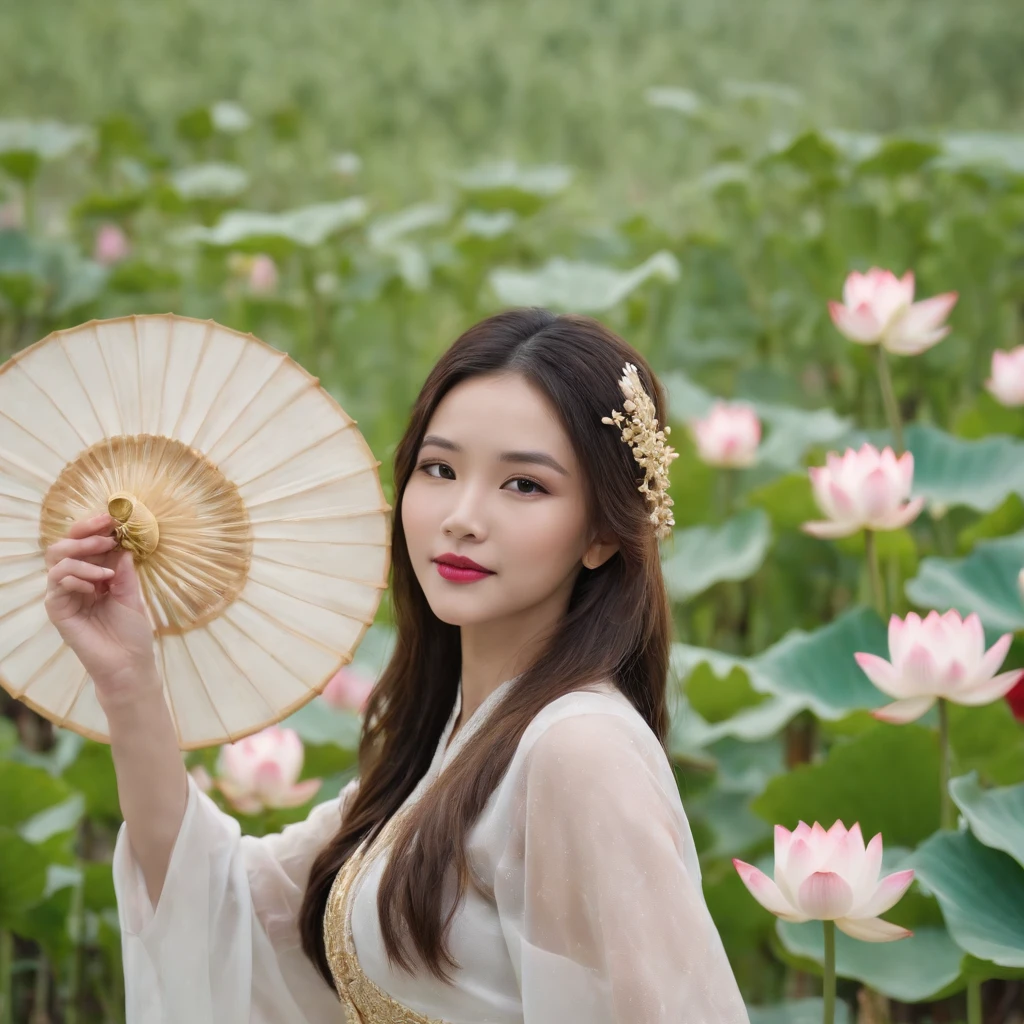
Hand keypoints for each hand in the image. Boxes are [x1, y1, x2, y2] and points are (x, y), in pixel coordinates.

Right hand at [44, 512, 159, 705]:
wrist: (129, 664)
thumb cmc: (132, 632)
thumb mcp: (132, 593)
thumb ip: (123, 569)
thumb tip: (122, 543)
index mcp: (93, 575)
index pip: (84, 542)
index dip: (94, 527)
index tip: (112, 517)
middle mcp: (75, 582)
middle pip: (64, 544)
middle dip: (85, 534)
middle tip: (108, 537)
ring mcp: (64, 595)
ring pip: (57, 559)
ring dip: (83, 556)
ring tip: (106, 571)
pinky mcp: (57, 610)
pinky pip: (57, 582)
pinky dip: (77, 577)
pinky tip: (96, 587)